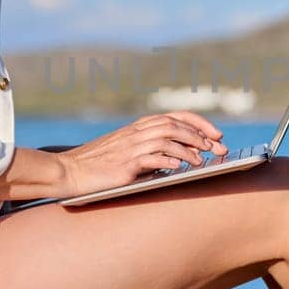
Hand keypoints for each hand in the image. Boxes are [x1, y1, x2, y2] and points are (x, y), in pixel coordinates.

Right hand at [58, 112, 227, 196]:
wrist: (68, 172)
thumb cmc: (98, 165)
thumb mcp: (126, 151)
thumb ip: (150, 150)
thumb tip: (181, 159)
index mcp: (138, 127)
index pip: (175, 116)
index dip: (199, 123)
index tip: (217, 134)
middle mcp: (136, 133)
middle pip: (176, 126)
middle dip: (201, 137)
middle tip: (220, 149)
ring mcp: (130, 147)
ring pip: (167, 139)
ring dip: (189, 149)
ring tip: (202, 161)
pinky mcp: (124, 164)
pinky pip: (151, 158)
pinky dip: (169, 161)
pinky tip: (180, 168)